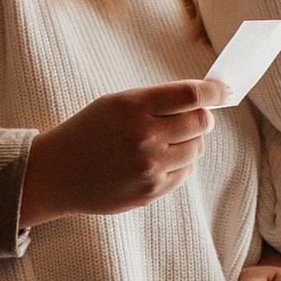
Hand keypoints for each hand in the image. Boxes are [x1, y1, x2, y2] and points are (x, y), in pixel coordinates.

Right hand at [20, 81, 216, 225]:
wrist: (56, 174)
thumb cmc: (88, 132)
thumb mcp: (115, 103)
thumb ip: (157, 100)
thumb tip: (203, 100)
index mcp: (132, 107)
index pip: (191, 96)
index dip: (214, 91)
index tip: (224, 90)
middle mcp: (143, 137)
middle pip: (200, 122)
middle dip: (202, 117)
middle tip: (194, 117)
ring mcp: (148, 167)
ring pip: (196, 149)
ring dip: (191, 142)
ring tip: (168, 141)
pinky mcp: (150, 191)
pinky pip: (184, 173)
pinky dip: (180, 164)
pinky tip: (158, 160)